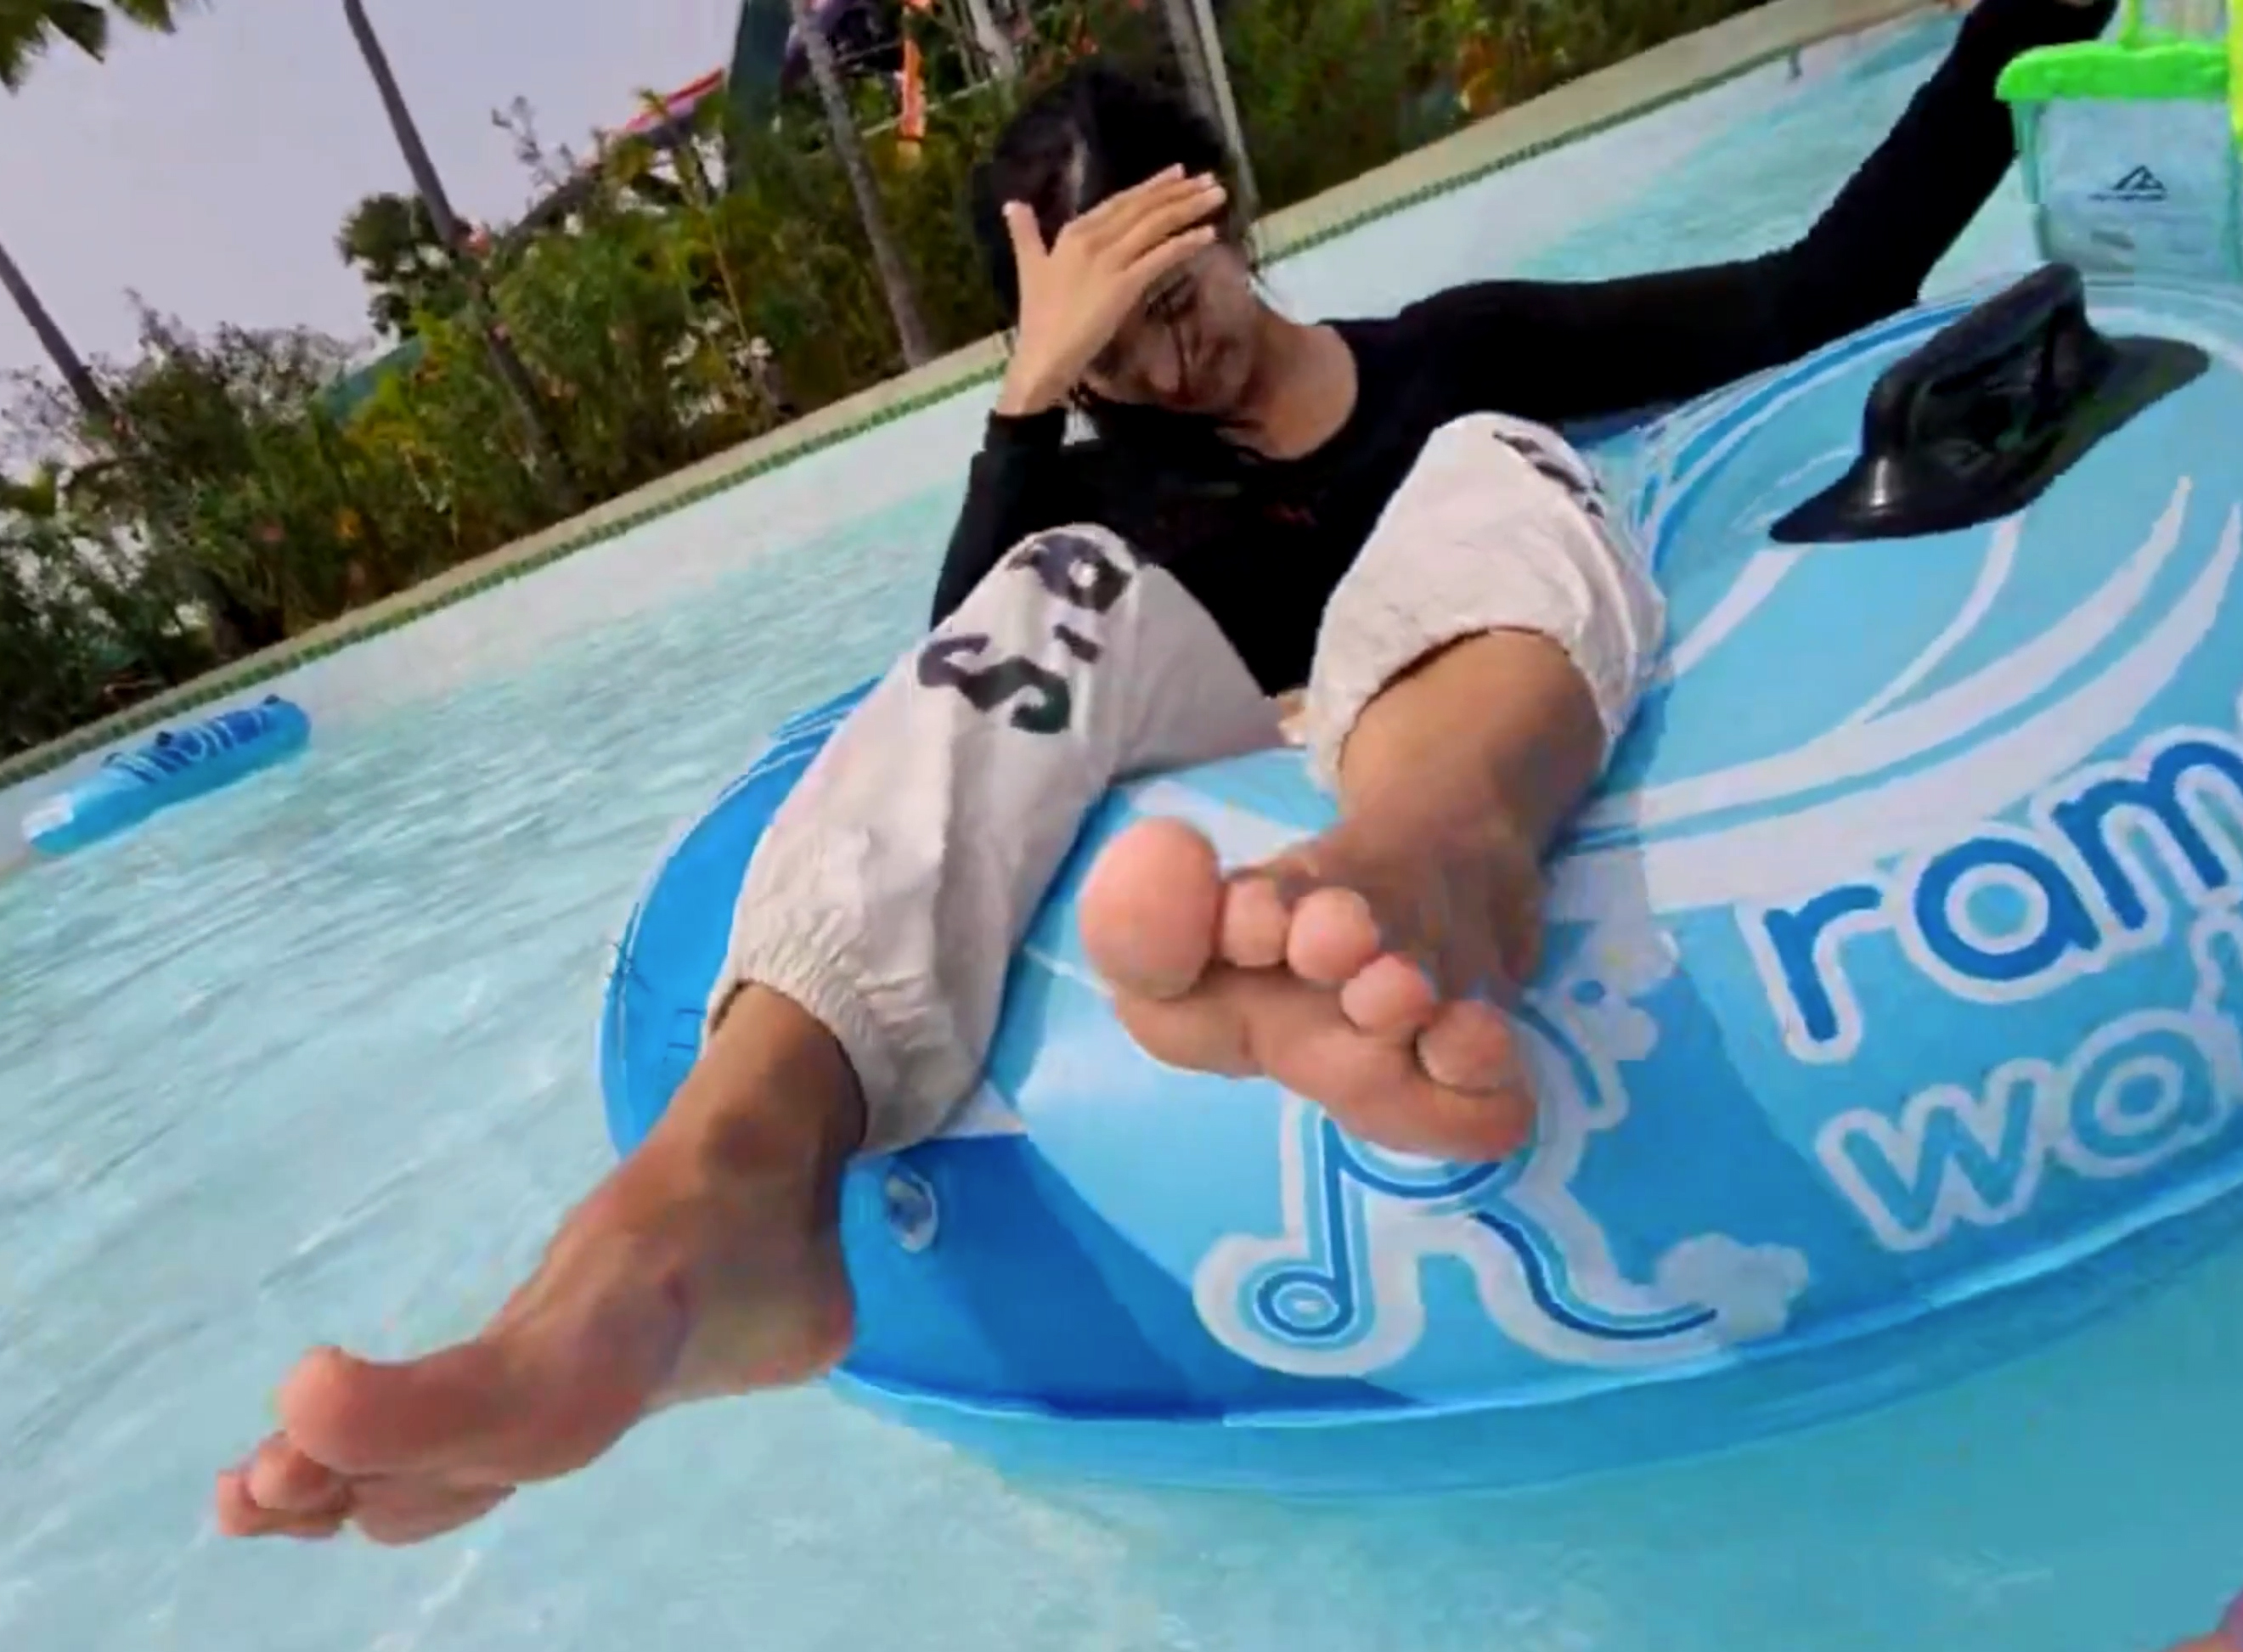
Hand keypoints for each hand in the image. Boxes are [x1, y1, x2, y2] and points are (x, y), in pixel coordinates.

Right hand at [994, 167, 1227, 415]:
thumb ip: (1025, 234)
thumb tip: (1012, 204)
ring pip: (1155, 226)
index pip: (1120, 202)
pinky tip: (1208, 235)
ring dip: (1189, 209)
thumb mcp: (1029, 267)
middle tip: (1210, 179)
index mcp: (1074, 232)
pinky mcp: (1124, 286)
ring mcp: (1110, 261)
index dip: (1152, 186)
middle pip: (1143, 208)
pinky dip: (1185, 244)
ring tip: (1217, 196)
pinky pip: (1160, 257)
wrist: (1042, 355)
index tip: (1179, 174)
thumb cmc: (1038, 316)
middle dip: (1179, 191)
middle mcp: (1093, 239)